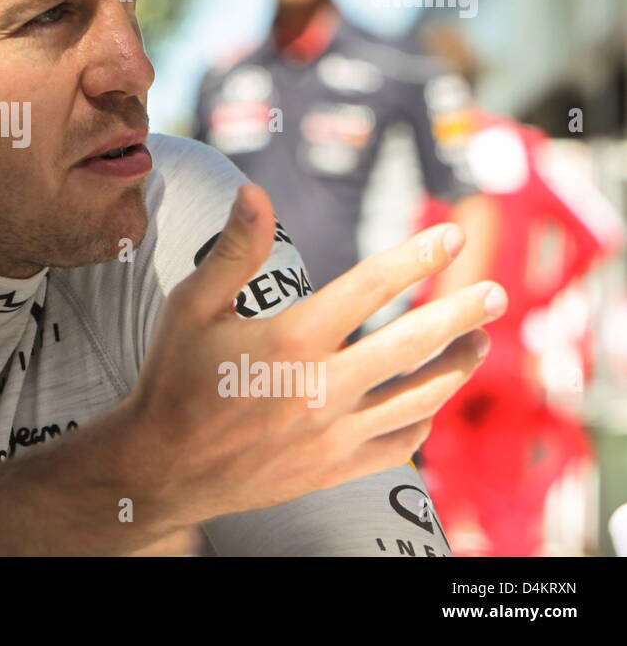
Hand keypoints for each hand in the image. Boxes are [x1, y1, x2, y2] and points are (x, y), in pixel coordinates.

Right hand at [123, 182, 503, 530]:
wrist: (163, 468)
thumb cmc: (174, 379)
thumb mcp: (190, 306)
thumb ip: (233, 250)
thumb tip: (254, 191)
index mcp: (290, 340)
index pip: (369, 286)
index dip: (414, 257)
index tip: (450, 236)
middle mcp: (322, 387)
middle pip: (413, 344)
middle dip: (461, 314)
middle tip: (496, 293)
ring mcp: (334, 433)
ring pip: (419, 399)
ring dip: (457, 367)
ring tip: (479, 343)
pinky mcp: (335, 468)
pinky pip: (399, 445)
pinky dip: (422, 420)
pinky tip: (430, 401)